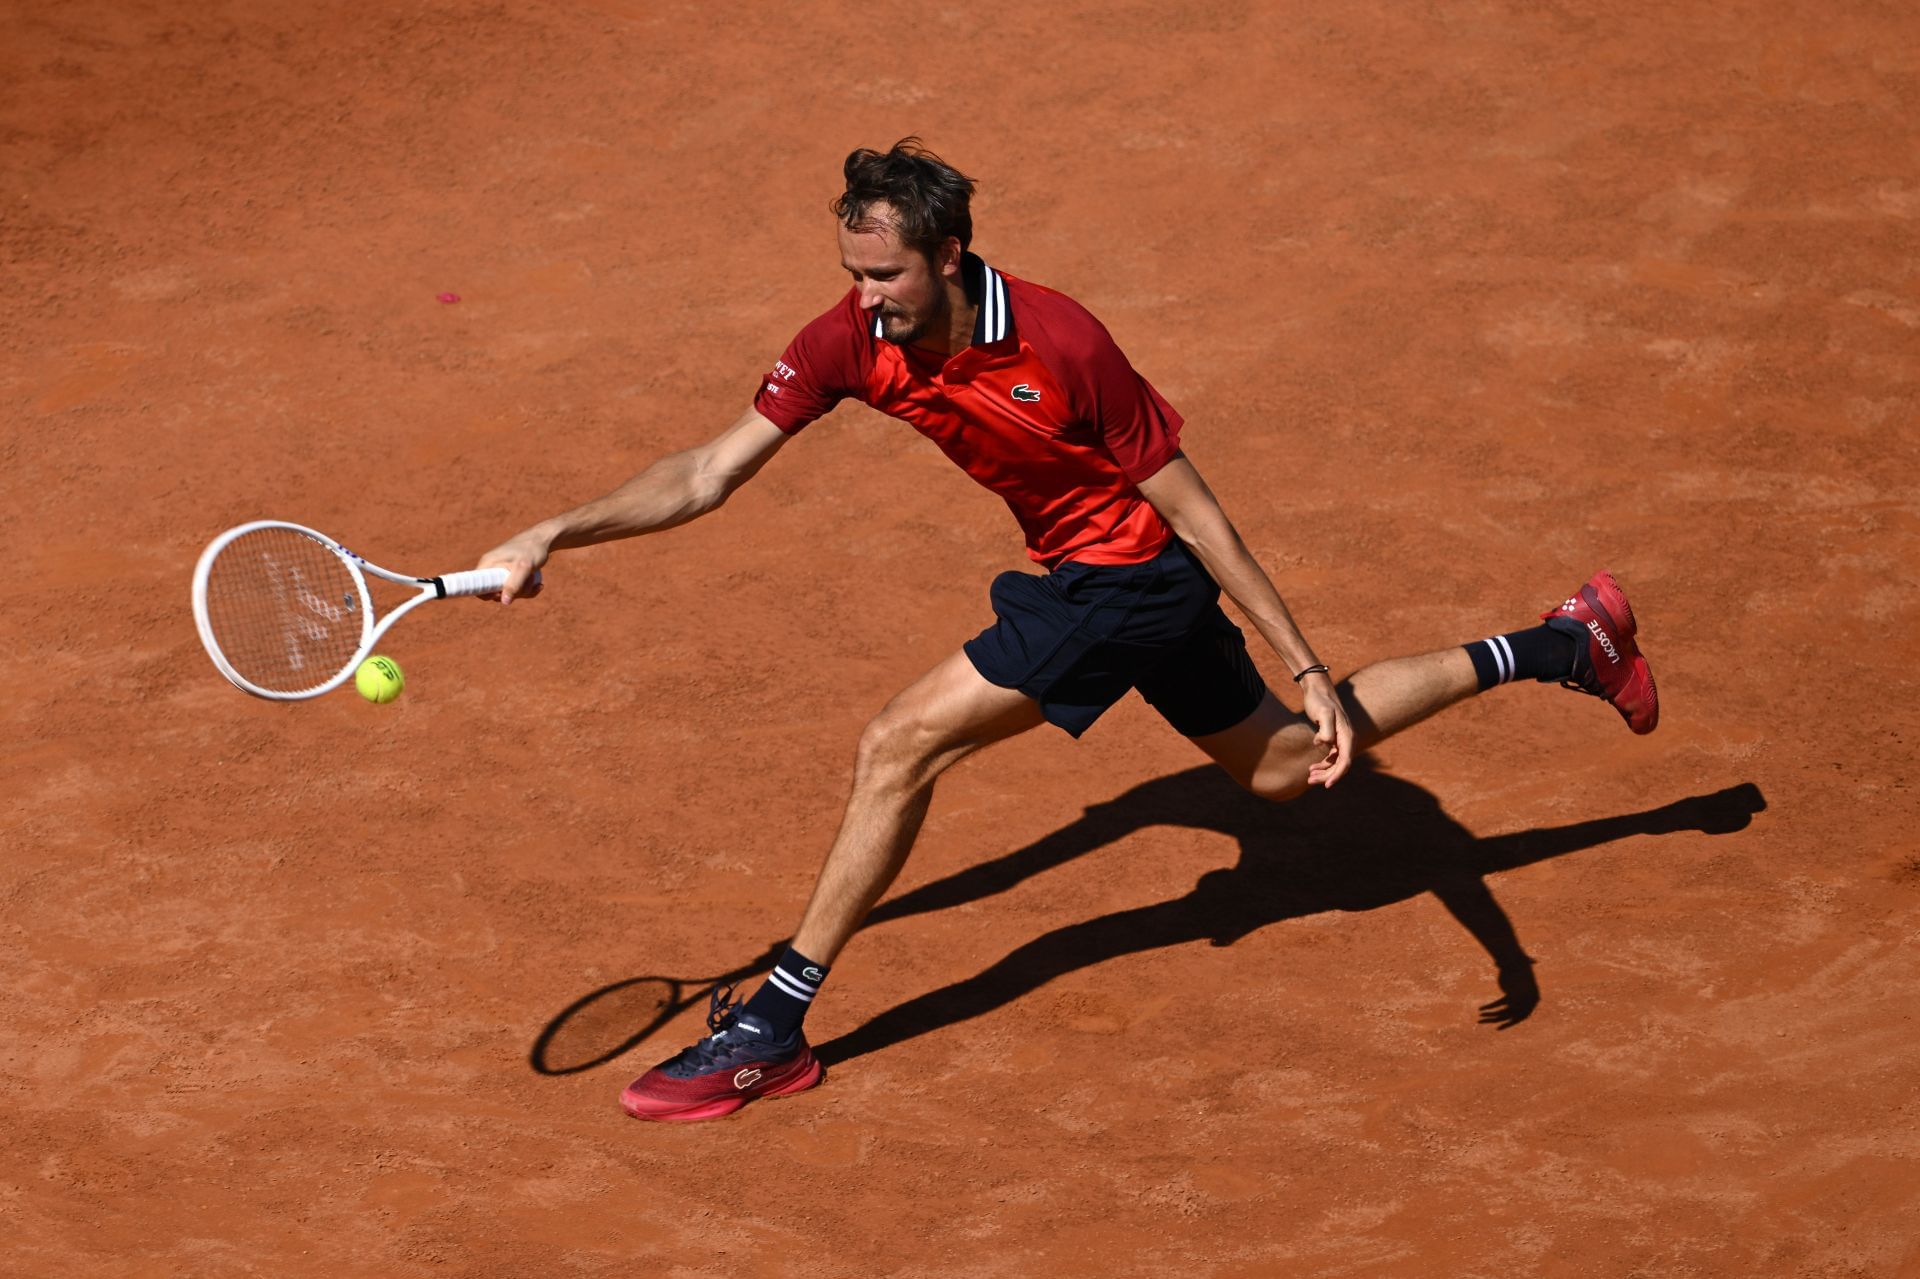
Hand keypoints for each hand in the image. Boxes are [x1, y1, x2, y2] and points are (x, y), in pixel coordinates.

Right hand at [475, 529, 550, 604]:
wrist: (542, 540)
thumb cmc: (532, 550)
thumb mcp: (524, 568)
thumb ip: (514, 585)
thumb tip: (504, 602)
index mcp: (487, 564)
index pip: (475, 585)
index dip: (486, 594)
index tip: (502, 594)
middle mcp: (491, 568)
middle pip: (494, 592)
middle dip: (513, 593)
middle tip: (526, 582)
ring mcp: (500, 572)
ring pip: (507, 592)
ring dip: (523, 591)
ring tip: (533, 578)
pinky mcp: (509, 574)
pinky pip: (515, 589)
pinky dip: (526, 589)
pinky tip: (538, 585)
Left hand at [1300, 673, 1352, 787]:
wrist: (1317, 690)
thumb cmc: (1319, 700)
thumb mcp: (1322, 713)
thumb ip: (1326, 729)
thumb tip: (1325, 744)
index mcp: (1347, 736)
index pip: (1345, 761)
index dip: (1337, 775)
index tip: (1327, 785)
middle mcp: (1347, 739)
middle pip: (1340, 765)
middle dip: (1327, 775)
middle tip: (1310, 781)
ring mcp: (1341, 740)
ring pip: (1336, 763)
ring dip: (1324, 772)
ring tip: (1309, 777)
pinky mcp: (1333, 738)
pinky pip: (1332, 757)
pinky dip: (1323, 765)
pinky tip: (1311, 768)